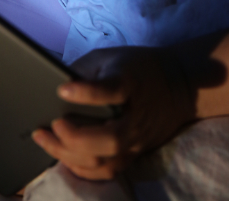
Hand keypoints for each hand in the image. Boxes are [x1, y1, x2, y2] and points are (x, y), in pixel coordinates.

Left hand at [32, 46, 194, 179]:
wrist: (181, 85)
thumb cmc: (140, 68)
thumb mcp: (114, 56)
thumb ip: (85, 68)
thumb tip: (53, 84)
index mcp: (132, 83)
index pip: (111, 90)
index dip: (86, 92)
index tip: (62, 90)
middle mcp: (137, 117)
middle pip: (109, 139)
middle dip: (73, 136)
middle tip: (53, 123)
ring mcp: (137, 140)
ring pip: (104, 161)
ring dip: (70, 154)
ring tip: (47, 139)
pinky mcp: (135, 153)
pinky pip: (106, 171)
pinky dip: (80, 168)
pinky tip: (63, 155)